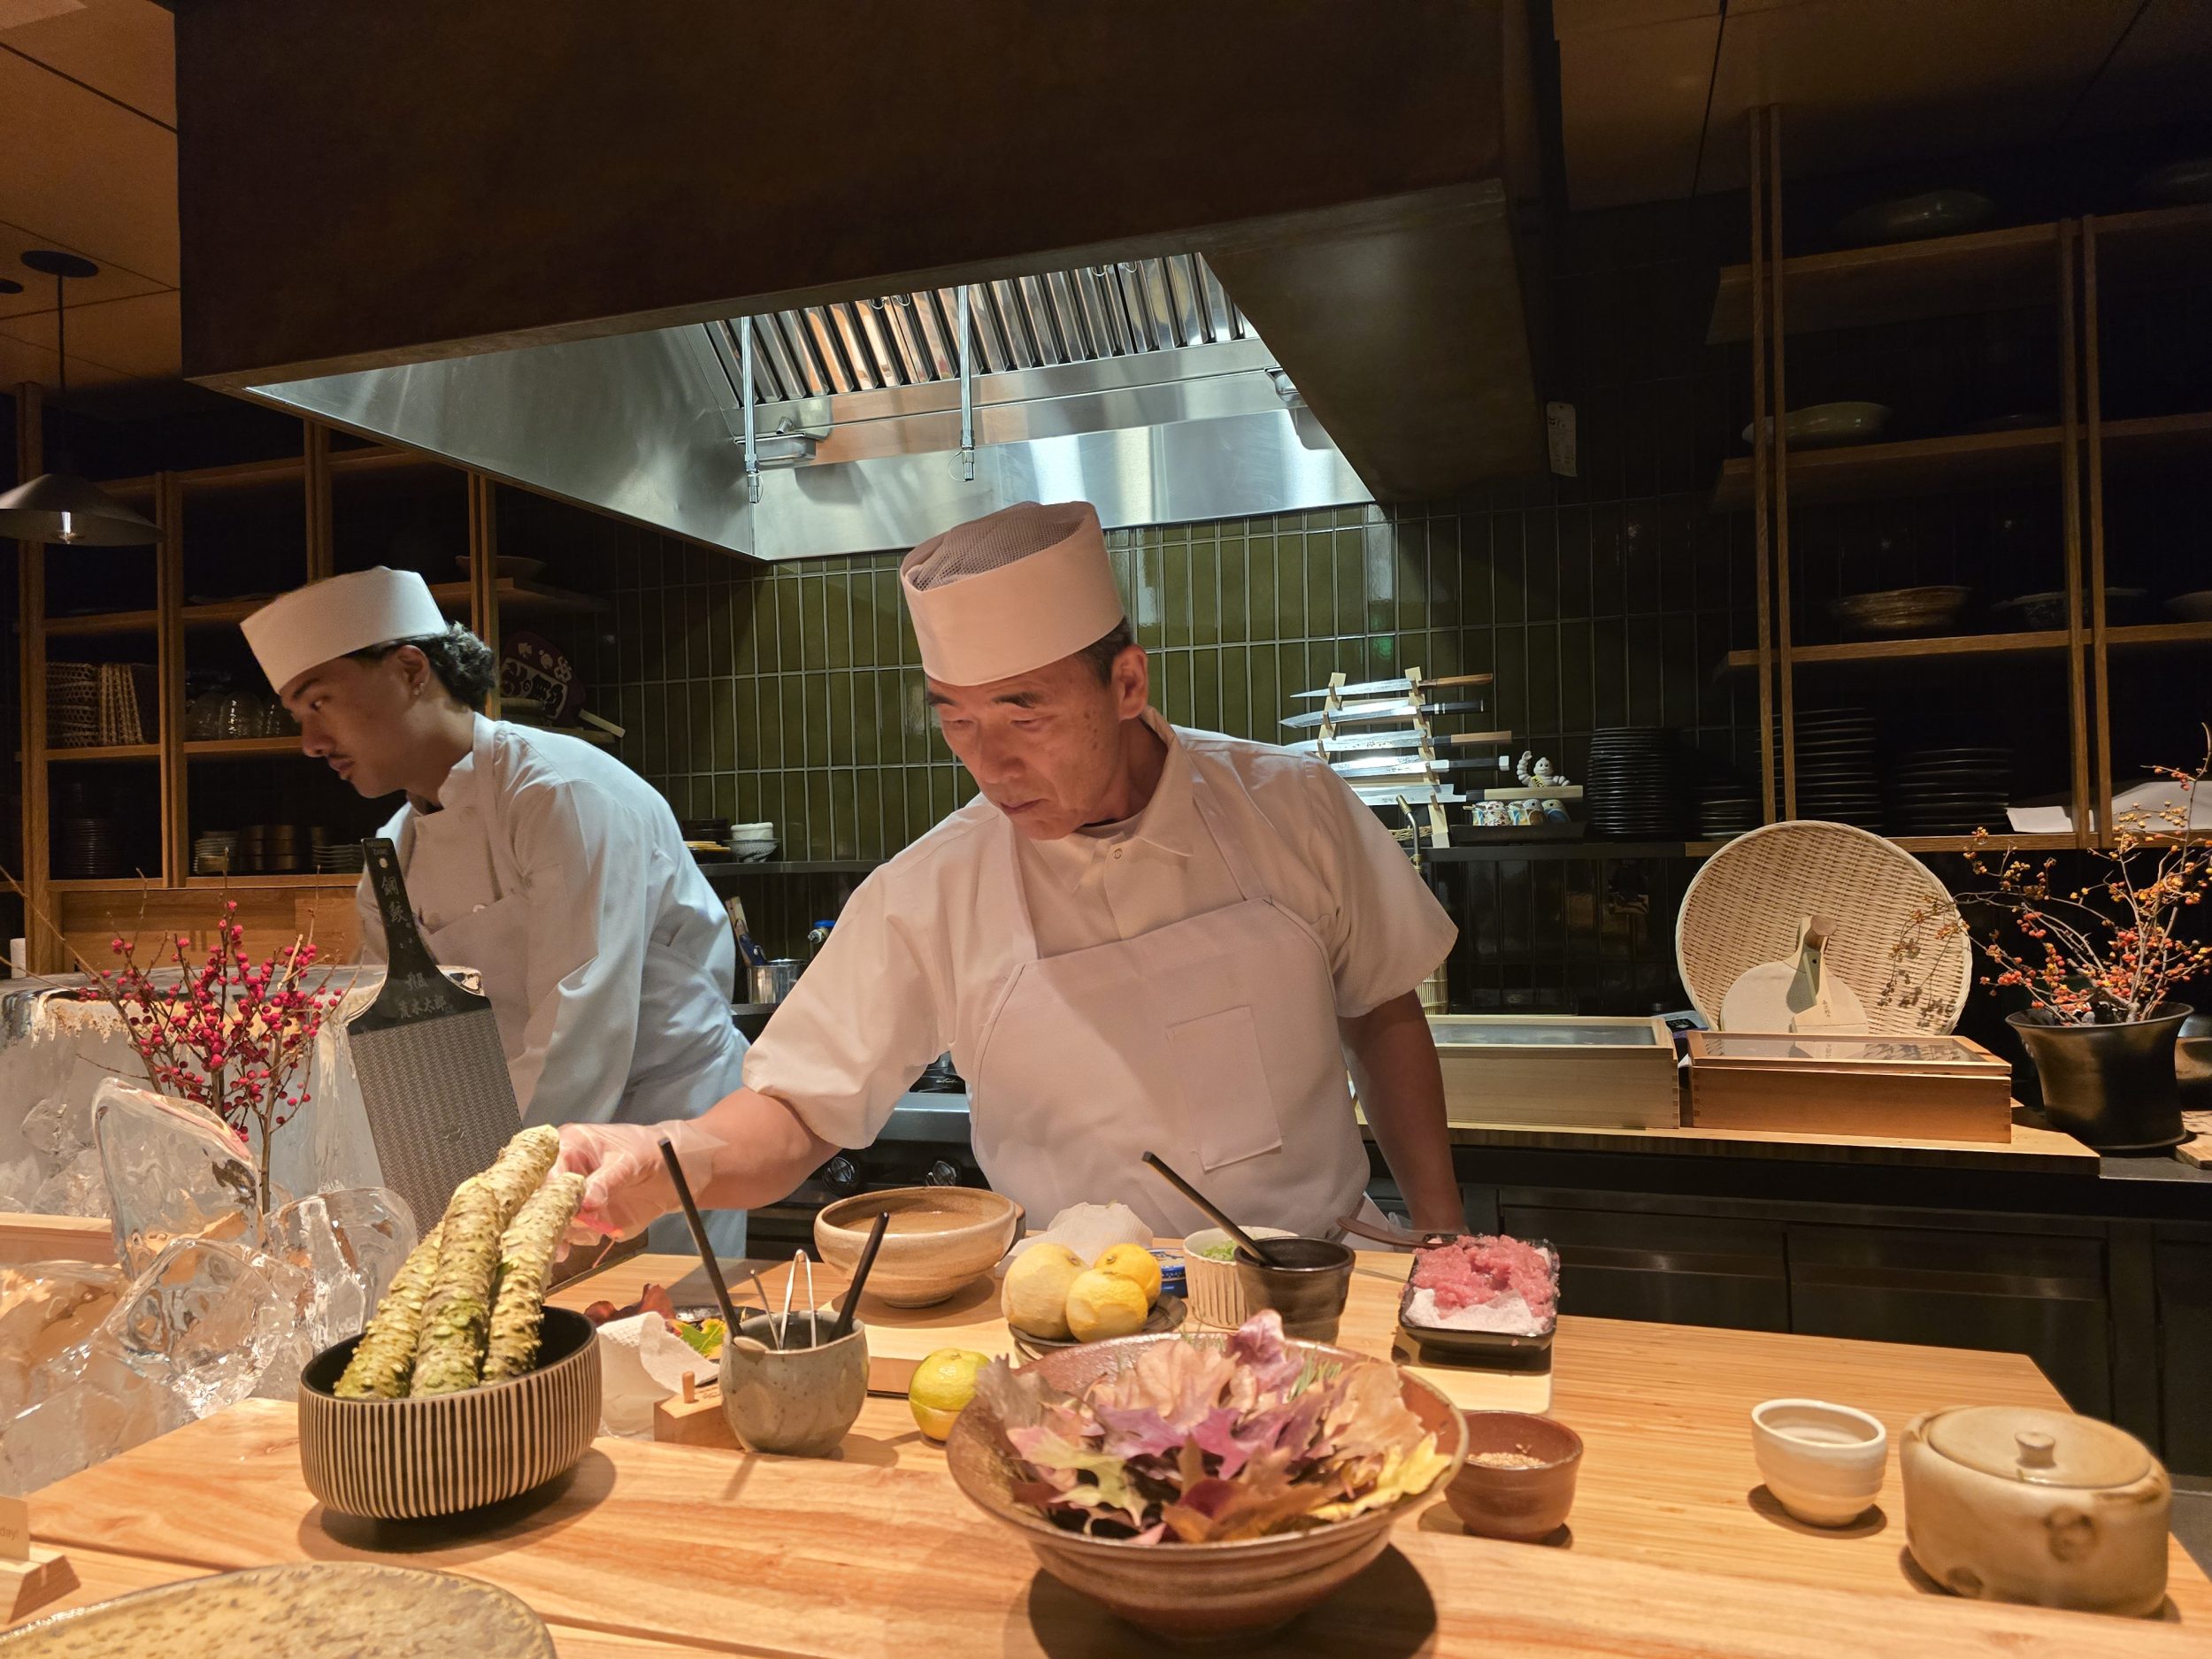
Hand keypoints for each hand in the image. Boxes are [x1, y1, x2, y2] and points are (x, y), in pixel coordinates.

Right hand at [555, 1119, 722, 1244]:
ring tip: (572, 1240)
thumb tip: (584, 1201)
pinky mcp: (587, 1218)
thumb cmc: (653, 1151)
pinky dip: (575, 1241)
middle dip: (546, 1218)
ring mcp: (574, 1198)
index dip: (546, 1192)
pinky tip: (576, 1246)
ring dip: (561, 1233)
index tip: (553, 1210)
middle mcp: (564, 1173)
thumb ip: (606, 1180)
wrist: (678, 1170)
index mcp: (569, 1146)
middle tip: (555, 1233)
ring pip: (553, 1219)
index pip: (546, 1170)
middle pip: (540, 1199)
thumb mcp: (631, 1159)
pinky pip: (572, 1234)